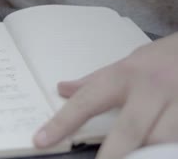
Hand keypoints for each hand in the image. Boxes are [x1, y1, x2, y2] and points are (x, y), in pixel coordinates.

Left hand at [33, 32, 177, 158]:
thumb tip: (62, 89)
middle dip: (113, 155)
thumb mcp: (125, 63)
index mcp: (124, 76)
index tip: (41, 140)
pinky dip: (166, 151)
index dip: (61, 123)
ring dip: (144, 155)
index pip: (86, 101)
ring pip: (159, 139)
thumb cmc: (160, 58)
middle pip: (128, 129)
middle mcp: (149, 89)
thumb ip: (94, 81)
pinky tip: (157, 154)